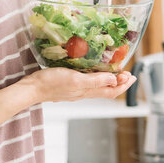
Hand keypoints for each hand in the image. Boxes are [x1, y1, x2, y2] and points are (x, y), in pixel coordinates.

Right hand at [21, 67, 136, 102]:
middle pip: (106, 90)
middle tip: (127, 73)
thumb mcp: (75, 80)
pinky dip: (95, 77)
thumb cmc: (51, 83)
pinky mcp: (68, 85)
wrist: (32, 88)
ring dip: (108, 80)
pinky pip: (87, 83)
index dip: (123, 85)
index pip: (111, 91)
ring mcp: (76, 89)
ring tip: (114, 71)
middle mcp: (84, 92)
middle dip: (119, 82)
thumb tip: (114, 79)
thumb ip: (95, 80)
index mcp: (87, 91)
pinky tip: (92, 71)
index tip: (131, 76)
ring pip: (97, 87)